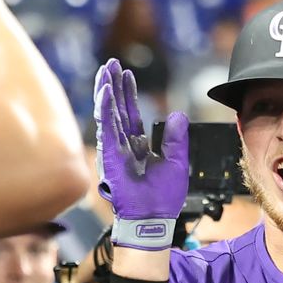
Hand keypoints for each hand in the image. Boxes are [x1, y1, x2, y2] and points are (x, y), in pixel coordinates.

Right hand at [94, 59, 187, 230]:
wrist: (152, 218)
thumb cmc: (162, 198)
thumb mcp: (176, 161)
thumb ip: (176, 138)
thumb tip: (179, 114)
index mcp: (137, 146)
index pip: (130, 114)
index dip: (128, 94)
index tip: (126, 75)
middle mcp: (123, 145)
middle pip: (117, 109)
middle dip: (114, 86)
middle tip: (110, 64)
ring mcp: (115, 149)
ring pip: (108, 113)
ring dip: (106, 91)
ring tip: (105, 70)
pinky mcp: (110, 155)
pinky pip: (107, 127)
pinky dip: (105, 108)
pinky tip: (104, 90)